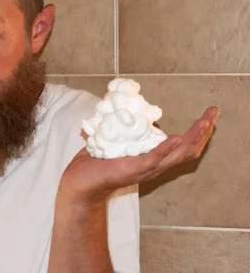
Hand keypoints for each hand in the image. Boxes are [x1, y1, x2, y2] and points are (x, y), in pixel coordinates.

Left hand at [59, 106, 219, 203]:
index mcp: (155, 159)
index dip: (199, 132)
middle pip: (188, 150)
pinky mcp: (132, 169)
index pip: (185, 147)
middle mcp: (155, 166)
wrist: (80, 182)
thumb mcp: (119, 142)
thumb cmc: (97, 162)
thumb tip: (132, 111)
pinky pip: (153, 159)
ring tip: (204, 123)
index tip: (209, 115)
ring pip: (176, 155)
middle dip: (204, 131)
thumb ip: (130, 131)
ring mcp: (145, 169)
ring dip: (192, 137)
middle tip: (214, 113)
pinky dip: (165, 148)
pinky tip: (175, 138)